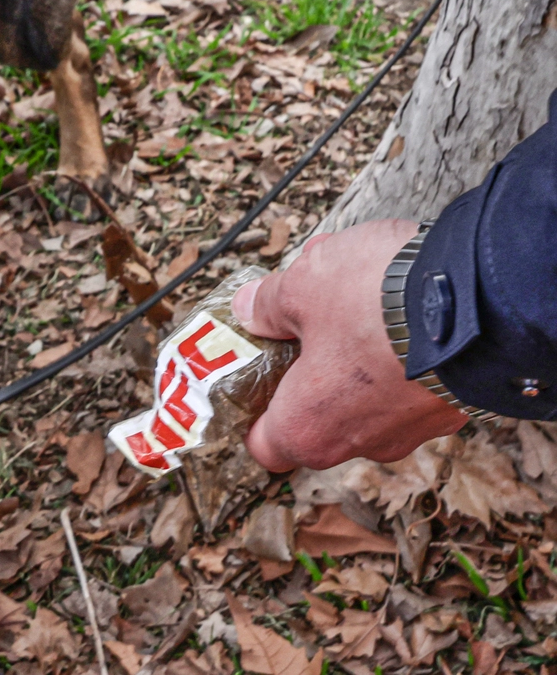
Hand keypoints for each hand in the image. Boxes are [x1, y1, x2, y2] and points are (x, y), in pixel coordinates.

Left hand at [232, 219, 468, 470]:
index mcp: (309, 428)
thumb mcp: (302, 287)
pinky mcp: (452, 405)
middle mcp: (361, 443)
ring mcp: (412, 429)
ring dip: (354, 353)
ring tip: (353, 294)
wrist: (485, 299)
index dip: (252, 414)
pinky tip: (397, 302)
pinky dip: (398, 351)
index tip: (248, 378)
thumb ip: (268, 304)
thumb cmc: (378, 304)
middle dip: (305, 368)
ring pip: (366, 396)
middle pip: (316, 418)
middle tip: (300, 321)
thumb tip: (249, 308)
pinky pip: (409, 382)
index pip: (266, 446)